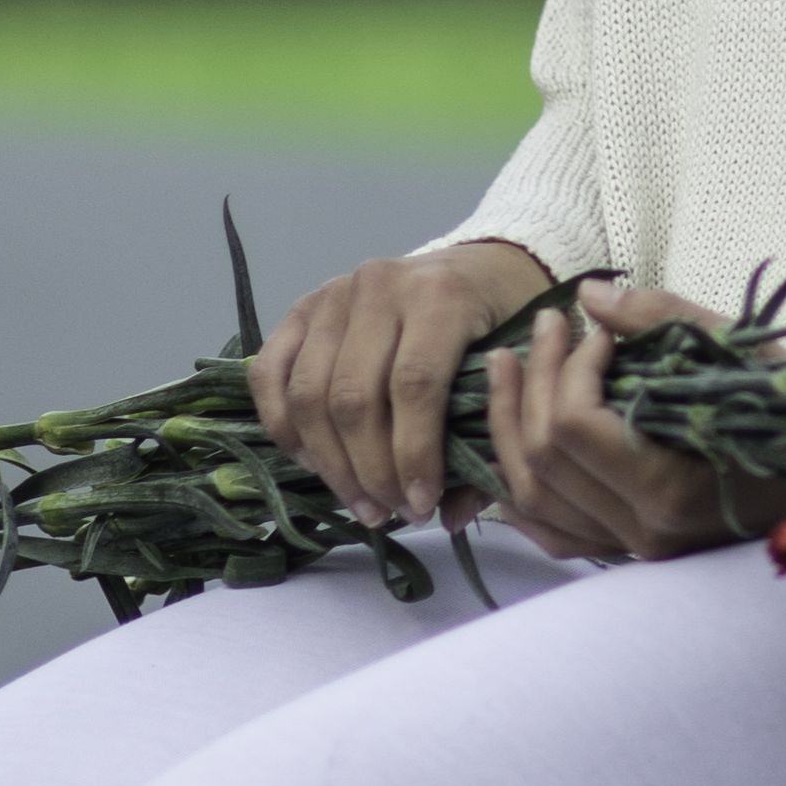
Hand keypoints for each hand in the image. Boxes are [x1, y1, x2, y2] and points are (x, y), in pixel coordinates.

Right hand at [250, 240, 548, 528]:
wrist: (479, 270)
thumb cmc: (502, 321)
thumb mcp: (515, 367)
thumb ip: (490, 438)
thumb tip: (451, 515)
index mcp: (441, 294)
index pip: (414, 384)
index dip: (413, 455)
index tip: (422, 505)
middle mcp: (381, 285)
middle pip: (355, 396)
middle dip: (371, 471)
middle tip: (392, 512)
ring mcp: (334, 293)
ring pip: (309, 393)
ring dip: (329, 463)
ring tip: (360, 503)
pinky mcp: (301, 308)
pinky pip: (270, 374)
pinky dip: (283, 427)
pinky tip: (313, 463)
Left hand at [458, 278, 785, 561]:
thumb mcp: (741, 351)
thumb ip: (662, 318)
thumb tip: (587, 294)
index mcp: (671, 488)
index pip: (574, 427)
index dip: (570, 367)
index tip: (597, 332)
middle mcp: (646, 533)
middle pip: (543, 458)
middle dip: (531, 381)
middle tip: (542, 325)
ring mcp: (637, 551)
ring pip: (534, 498)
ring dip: (507, 426)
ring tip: (503, 366)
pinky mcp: (634, 554)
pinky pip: (554, 531)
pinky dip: (519, 488)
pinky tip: (503, 446)